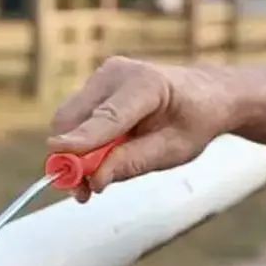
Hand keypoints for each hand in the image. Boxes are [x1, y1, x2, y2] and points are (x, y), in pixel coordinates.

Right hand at [47, 56, 236, 201]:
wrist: (206, 94)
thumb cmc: (194, 121)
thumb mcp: (172, 151)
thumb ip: (132, 163)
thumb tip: (94, 179)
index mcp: (145, 84)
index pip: (105, 118)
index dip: (80, 142)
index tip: (59, 162)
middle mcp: (117, 73)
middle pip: (71, 119)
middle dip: (70, 158)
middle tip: (83, 192)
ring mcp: (102, 77)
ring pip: (67, 121)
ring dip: (73, 153)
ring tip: (94, 179)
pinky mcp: (94, 87)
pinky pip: (74, 119)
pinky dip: (79, 143)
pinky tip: (100, 157)